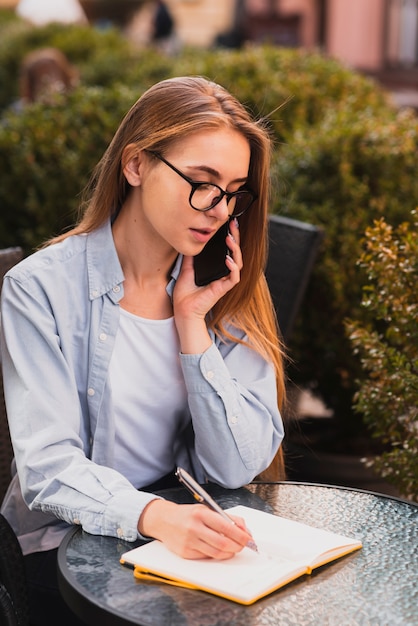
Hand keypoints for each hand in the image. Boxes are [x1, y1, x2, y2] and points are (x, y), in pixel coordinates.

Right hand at [138, 499, 252, 559]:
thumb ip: (226, 517)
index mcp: (201, 513)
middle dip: (237, 546)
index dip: (241, 535)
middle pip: (223, 543)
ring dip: (229, 552)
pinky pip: (206, 556)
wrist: (163, 520)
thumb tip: (244, 529)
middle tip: (243, 545)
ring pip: (216, 553)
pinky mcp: (185, 552)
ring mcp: (189, 541)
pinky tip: (219, 550)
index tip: (249, 539)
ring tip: (233, 548)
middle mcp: (194, 527)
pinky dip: (216, 554)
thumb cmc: (188, 514)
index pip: (227, 527)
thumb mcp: (206, 509)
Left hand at [173, 219, 242, 353]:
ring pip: (238, 263)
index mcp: (216, 268)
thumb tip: (191, 242)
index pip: (227, 250)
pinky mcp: (223, 289)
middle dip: (236, 237)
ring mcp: (224, 281)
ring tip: (230, 239)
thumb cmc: (185, 293)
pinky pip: (234, 277)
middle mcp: (223, 273)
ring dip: (235, 250)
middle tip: (233, 224)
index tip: (228, 224)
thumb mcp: (186, 269)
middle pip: (235, 253)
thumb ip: (191, 257)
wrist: (182, 309)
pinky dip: (232, 267)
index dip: (230, 237)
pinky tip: (228, 259)